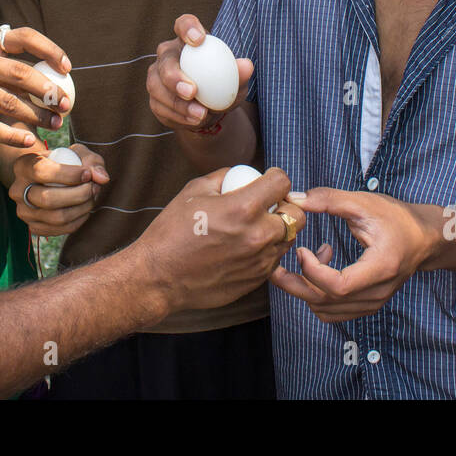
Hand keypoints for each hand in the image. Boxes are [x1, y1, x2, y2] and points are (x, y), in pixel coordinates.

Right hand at [0, 27, 72, 147]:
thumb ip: (4, 65)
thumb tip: (47, 78)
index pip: (23, 37)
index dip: (49, 50)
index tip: (67, 67)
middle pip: (19, 73)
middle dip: (48, 90)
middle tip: (65, 105)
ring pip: (7, 101)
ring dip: (35, 115)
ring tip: (53, 125)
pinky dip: (10, 135)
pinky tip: (27, 141)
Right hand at [7, 143, 108, 236]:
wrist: (51, 179)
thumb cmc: (66, 162)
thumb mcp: (78, 153)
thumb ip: (92, 162)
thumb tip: (102, 178)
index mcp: (23, 166)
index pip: (41, 172)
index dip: (68, 174)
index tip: (87, 174)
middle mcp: (18, 191)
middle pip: (47, 199)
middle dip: (78, 194)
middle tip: (94, 187)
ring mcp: (24, 212)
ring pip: (56, 217)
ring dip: (82, 208)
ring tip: (92, 197)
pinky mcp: (34, 227)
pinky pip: (61, 229)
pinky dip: (79, 220)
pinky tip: (85, 208)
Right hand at [133, 166, 303, 312]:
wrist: (158, 277)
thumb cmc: (171, 231)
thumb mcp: (194, 190)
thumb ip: (225, 177)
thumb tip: (243, 175)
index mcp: (243, 208)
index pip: (282, 183)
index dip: (276, 177)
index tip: (268, 180)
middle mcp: (257, 235)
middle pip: (297, 215)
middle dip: (286, 206)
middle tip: (269, 205)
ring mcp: (259, 261)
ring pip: (289, 239)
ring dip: (278, 229)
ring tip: (254, 227)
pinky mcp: (255, 280)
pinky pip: (274, 259)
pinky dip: (267, 250)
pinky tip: (245, 248)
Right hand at [146, 13, 252, 132]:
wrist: (209, 110)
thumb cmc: (223, 86)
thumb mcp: (236, 81)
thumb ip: (240, 73)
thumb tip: (246, 66)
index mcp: (188, 41)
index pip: (184, 24)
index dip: (188, 28)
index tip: (199, 40)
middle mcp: (168, 54)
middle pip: (165, 59)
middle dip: (175, 76)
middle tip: (192, 91)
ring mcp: (157, 76)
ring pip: (157, 86)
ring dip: (178, 103)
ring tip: (200, 114)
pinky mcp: (154, 98)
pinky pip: (160, 107)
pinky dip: (178, 116)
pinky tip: (194, 121)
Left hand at [270, 188, 439, 322]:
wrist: (423, 239)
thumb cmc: (397, 218)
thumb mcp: (364, 203)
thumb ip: (329, 199)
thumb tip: (294, 198)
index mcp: (380, 268)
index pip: (339, 286)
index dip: (312, 271)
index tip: (301, 249)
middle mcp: (377, 292)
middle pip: (326, 302)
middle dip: (295, 284)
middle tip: (275, 266)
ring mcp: (372, 303)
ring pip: (326, 310)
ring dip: (306, 288)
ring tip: (305, 257)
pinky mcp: (366, 305)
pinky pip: (333, 311)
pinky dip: (317, 294)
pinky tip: (321, 266)